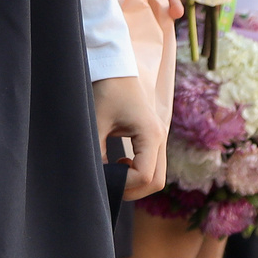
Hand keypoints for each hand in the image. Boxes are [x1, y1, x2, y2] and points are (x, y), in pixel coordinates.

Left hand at [93, 74, 166, 199]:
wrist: (114, 67)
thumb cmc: (105, 90)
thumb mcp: (96, 123)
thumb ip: (97, 153)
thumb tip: (97, 179)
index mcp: (150, 134)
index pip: (145, 176)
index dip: (124, 184)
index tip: (104, 177)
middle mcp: (160, 137)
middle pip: (157, 182)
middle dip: (133, 190)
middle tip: (109, 183)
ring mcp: (160, 137)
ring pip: (158, 175)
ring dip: (137, 182)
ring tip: (113, 171)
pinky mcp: (154, 136)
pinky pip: (154, 165)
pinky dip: (139, 172)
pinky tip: (119, 162)